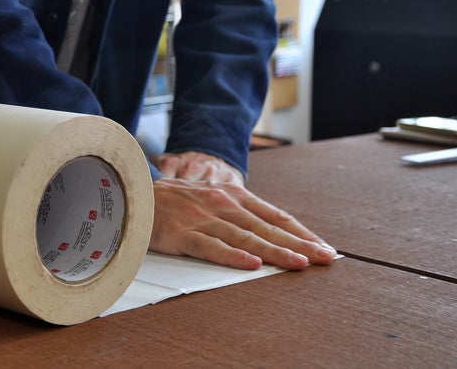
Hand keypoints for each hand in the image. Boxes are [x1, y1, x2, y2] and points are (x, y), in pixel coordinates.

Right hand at [148, 151, 335, 269]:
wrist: (132, 192)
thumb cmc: (174, 200)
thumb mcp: (210, 198)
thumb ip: (237, 213)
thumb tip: (268, 235)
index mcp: (233, 195)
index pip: (275, 216)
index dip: (301, 232)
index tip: (323, 247)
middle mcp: (222, 204)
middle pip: (267, 227)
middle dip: (298, 244)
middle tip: (324, 258)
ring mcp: (202, 218)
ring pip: (245, 237)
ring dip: (274, 252)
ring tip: (298, 264)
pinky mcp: (181, 233)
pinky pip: (211, 246)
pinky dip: (232, 255)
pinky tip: (250, 264)